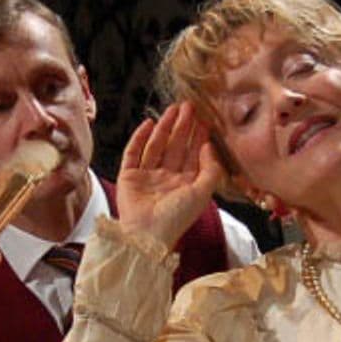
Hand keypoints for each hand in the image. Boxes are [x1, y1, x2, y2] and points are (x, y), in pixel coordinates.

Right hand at [117, 101, 224, 248]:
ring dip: (164, 127)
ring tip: (172, 109)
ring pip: (156, 146)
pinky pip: (134, 153)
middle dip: (182, 126)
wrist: (147, 235)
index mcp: (185, 185)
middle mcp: (166, 179)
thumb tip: (209, 146)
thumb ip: (211, 169)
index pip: (193, 155)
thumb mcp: (203, 193)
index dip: (198, 137)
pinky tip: (149, 123)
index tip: (204, 118)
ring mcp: (147, 177)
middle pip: (176, 147)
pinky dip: (140, 138)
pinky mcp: (129, 177)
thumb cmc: (176, 218)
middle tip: (188, 105)